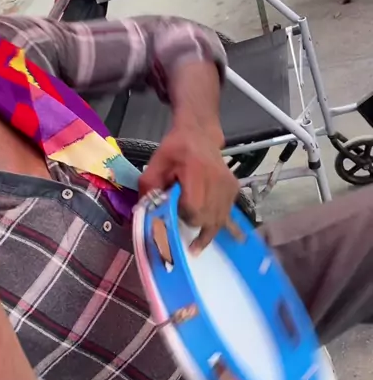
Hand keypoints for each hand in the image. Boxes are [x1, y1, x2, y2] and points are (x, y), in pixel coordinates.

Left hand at [139, 122, 239, 253]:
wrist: (199, 135)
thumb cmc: (175, 149)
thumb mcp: (155, 164)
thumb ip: (149, 189)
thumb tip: (145, 215)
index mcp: (196, 171)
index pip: (193, 207)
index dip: (182, 217)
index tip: (171, 217)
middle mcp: (217, 179)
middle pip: (207, 218)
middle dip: (192, 227)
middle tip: (180, 228)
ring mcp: (228, 185)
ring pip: (219, 220)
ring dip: (205, 231)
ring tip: (194, 244)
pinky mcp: (234, 190)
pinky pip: (225, 215)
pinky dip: (214, 223)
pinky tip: (205, 228)